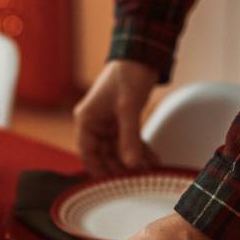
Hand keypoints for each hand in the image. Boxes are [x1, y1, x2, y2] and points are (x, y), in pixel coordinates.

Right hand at [74, 59, 158, 175]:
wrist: (141, 54)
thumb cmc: (128, 75)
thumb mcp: (128, 108)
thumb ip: (130, 138)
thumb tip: (131, 164)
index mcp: (87, 119)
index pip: (87, 153)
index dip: (98, 170)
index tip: (112, 184)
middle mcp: (95, 123)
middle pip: (104, 155)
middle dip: (120, 167)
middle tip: (136, 179)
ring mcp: (108, 123)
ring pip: (118, 150)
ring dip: (132, 161)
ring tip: (149, 170)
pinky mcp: (122, 120)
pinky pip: (128, 141)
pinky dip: (139, 150)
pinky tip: (152, 159)